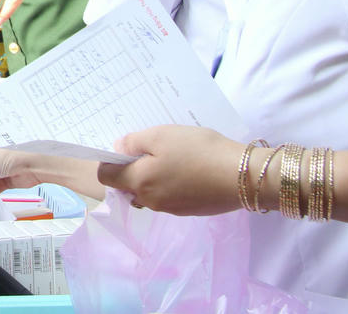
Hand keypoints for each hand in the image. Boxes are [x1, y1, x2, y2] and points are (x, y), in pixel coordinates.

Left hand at [97, 125, 243, 214]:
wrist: (242, 176)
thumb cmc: (198, 151)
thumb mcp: (161, 136)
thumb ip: (133, 142)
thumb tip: (117, 149)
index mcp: (139, 183)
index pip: (106, 177)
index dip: (108, 161)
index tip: (124, 147)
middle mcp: (151, 201)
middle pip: (128, 186)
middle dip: (133, 168)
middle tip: (151, 147)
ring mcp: (171, 209)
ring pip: (150, 191)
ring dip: (153, 175)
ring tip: (172, 156)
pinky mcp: (189, 211)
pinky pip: (169, 196)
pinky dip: (171, 183)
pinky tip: (189, 168)